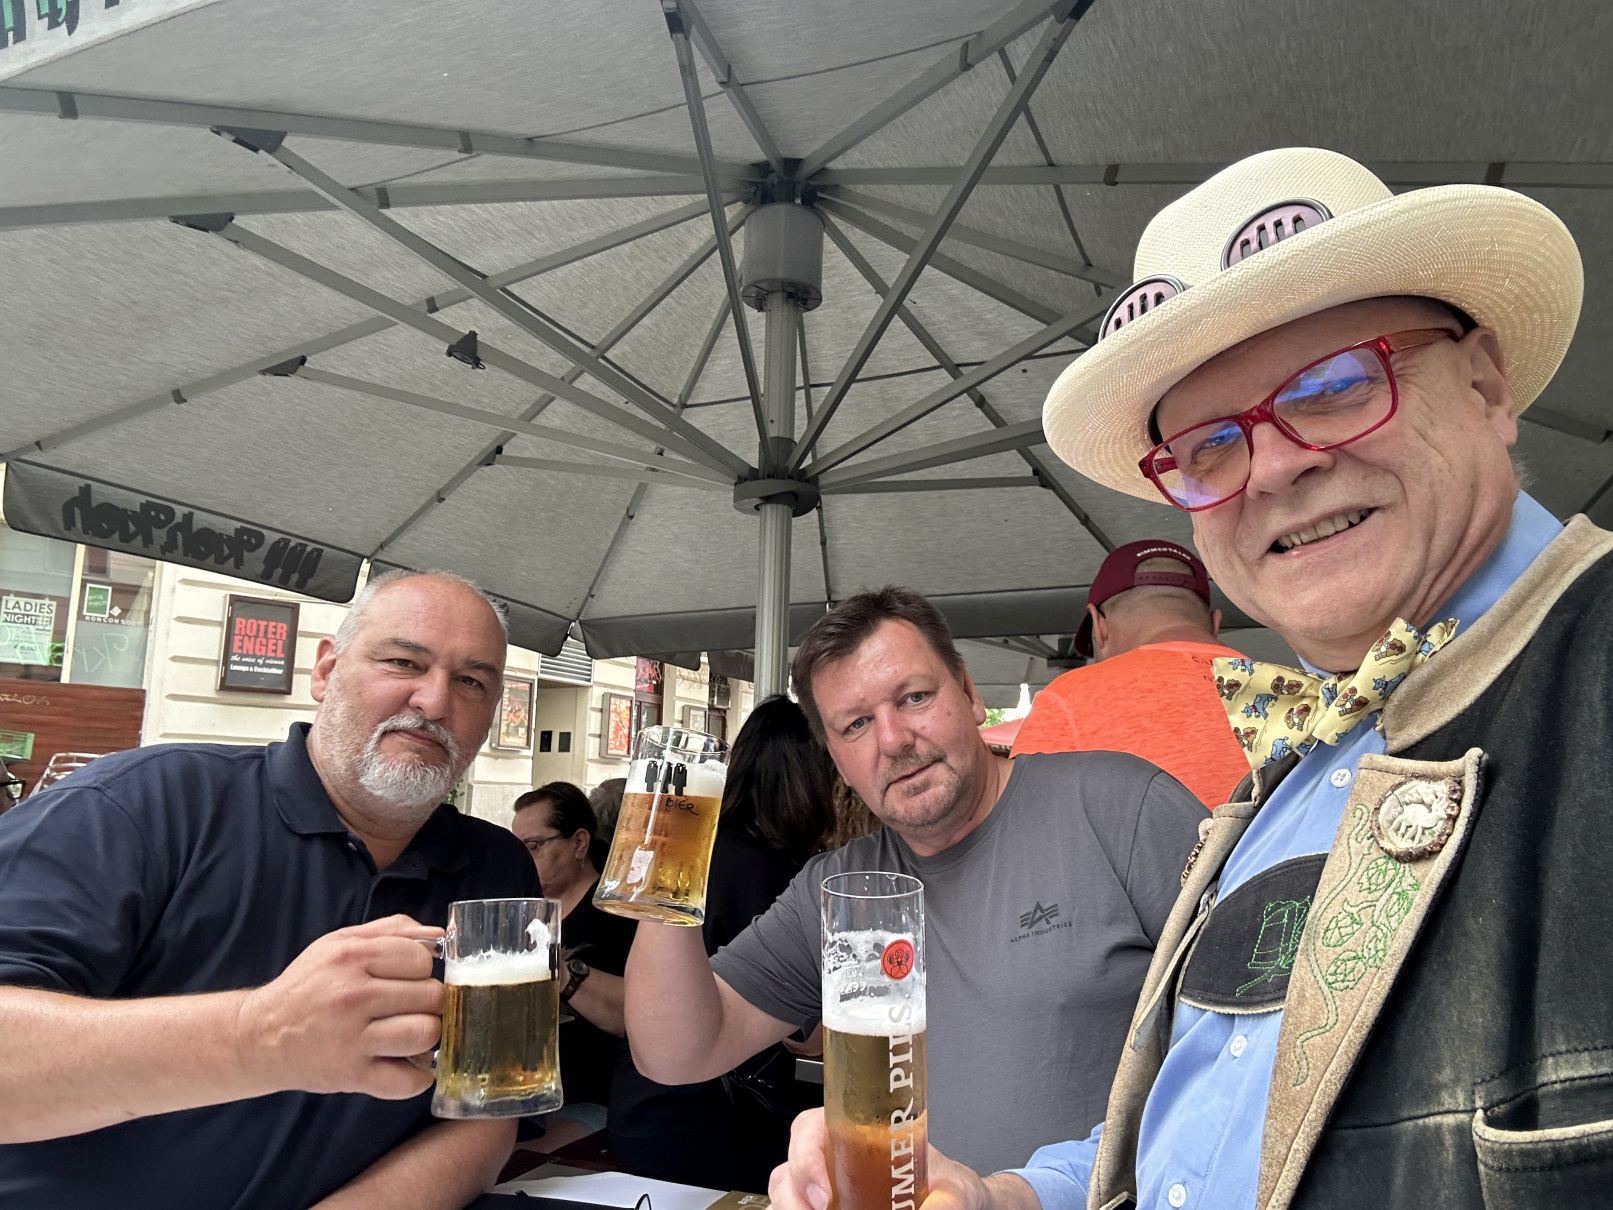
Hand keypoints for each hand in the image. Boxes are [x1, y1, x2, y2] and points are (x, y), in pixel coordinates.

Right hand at [235, 914, 444, 1099]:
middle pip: (429, 996)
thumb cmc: (307, 986)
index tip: (409, 977)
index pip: (421, 960)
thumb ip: (392, 930)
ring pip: (425, 1034)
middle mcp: (352, 997)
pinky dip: (417, 1077)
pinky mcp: (351, 1076)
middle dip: (427, 1001)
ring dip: (426, 1034)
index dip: (421, 969)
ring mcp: (352, 1039)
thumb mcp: (340, 942)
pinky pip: (406, 1081)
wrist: (260, 1036)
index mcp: (351, 958)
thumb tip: (439, 936)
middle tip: (410, 1006)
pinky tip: (409, 1064)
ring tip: (410, 1031)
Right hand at [769, 1109, 988, 1209]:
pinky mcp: (825, 1208)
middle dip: (792, 1194)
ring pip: (784, 1193)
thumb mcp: (953, 1187)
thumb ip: (946, 1202)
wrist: (954, 1202)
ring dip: (787, 1207)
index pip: (811, 1128)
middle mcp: (832, 1159)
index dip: (805, 1155)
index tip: (822, 1192)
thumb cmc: (947, 1182)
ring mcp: (824, 1189)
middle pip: (789, 1167)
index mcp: (855, 1132)